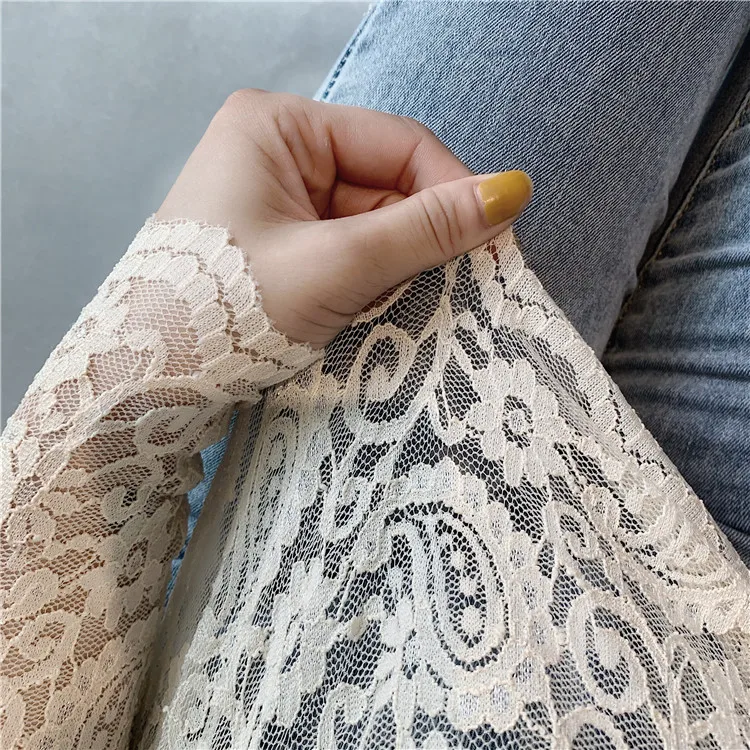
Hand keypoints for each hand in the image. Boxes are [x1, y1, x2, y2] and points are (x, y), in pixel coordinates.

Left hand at [156, 89, 532, 347]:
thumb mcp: (336, 265)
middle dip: (422, 234)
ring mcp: (277, 201)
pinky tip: (380, 308)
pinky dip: (372, 279)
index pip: (396, 143)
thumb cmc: (230, 312)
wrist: (147, 385)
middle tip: (463, 283)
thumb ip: (425, 229)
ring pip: (371, 222)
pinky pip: (348, 250)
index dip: (452, 189)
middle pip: (385, 184)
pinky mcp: (280, 244)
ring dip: (399, 263)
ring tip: (416, 304)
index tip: (494, 239)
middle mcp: (277, 152)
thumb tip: (515, 190)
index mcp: (278, 126)